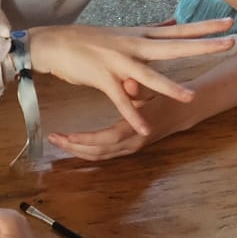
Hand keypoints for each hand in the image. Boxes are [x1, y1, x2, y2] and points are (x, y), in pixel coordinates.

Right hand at [26, 19, 232, 135]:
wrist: (53, 43)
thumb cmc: (85, 39)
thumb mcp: (122, 33)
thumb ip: (150, 31)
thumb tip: (173, 22)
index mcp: (138, 36)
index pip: (177, 31)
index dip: (202, 28)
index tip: (227, 23)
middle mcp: (132, 46)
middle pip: (172, 47)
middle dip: (201, 46)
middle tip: (228, 42)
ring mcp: (117, 61)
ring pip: (148, 76)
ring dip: (169, 88)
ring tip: (190, 97)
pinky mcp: (101, 77)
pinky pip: (119, 100)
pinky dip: (132, 115)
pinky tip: (144, 129)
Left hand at [42, 89, 196, 162]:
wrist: (183, 111)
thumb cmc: (167, 97)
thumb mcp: (154, 91)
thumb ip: (140, 88)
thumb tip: (129, 82)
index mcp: (137, 129)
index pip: (106, 139)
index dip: (85, 140)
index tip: (66, 135)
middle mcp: (132, 143)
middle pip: (97, 152)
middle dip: (73, 147)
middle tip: (53, 137)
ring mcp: (129, 147)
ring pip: (98, 155)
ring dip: (76, 150)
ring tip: (58, 140)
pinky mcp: (127, 147)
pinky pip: (102, 153)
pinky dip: (85, 150)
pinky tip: (72, 143)